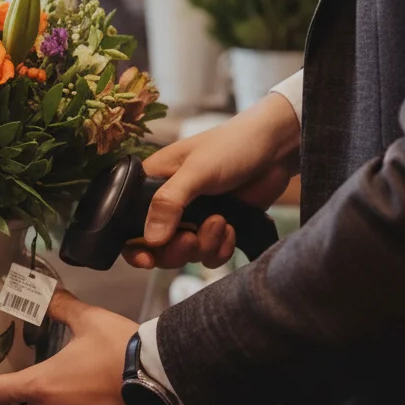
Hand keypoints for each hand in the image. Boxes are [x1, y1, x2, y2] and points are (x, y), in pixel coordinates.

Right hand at [125, 92, 300, 269]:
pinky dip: (221, 248)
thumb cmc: (231, 145)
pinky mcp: (216, 227)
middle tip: (192, 239)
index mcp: (152, 183)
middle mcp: (168, 203)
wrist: (276, 147)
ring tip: (221, 222)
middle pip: (156, 246)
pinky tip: (231, 229)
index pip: (128, 221)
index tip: (147, 258)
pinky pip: (209, 255)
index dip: (134, 245)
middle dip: (176, 249)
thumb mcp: (196, 171)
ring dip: (204, 246)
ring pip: (185, 253)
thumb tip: (151, 240)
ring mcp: (193, 217)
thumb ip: (169, 203)